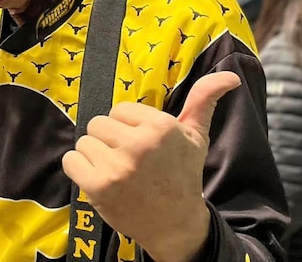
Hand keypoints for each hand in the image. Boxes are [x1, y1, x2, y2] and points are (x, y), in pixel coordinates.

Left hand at [62, 71, 241, 261]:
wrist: (175, 224)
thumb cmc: (183, 175)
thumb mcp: (196, 136)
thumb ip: (204, 100)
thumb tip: (231, 76)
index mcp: (160, 127)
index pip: (119, 110)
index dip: (127, 126)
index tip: (142, 145)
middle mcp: (138, 144)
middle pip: (98, 123)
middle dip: (109, 139)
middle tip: (128, 160)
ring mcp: (117, 166)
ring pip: (84, 141)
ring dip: (94, 155)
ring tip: (116, 170)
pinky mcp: (98, 186)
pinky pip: (71, 161)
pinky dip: (79, 170)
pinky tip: (100, 179)